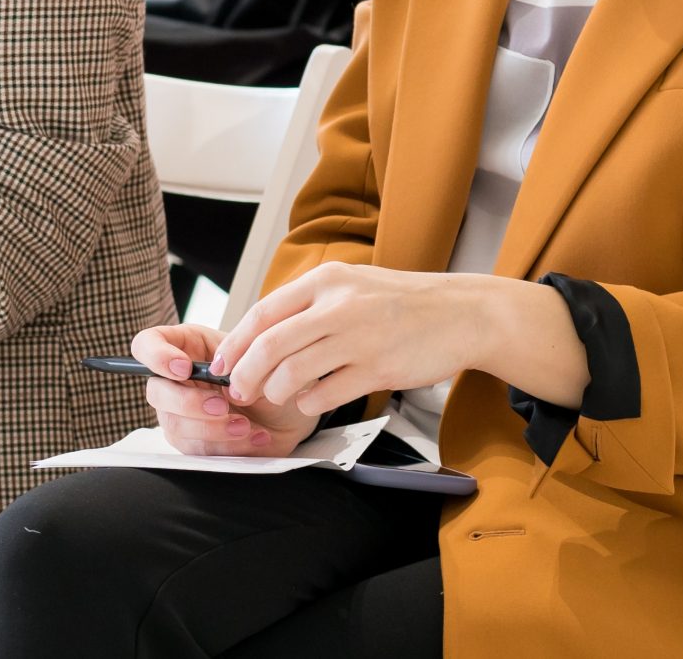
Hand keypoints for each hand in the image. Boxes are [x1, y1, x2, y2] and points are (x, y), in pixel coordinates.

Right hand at [130, 323, 316, 457]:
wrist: (292, 408)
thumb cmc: (273, 373)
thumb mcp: (259, 354)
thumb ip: (237, 358)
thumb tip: (217, 370)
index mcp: (186, 346)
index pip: (147, 345)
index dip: (156, 357)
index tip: (184, 369)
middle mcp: (177, 381)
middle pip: (155, 392)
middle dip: (188, 403)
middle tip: (222, 406)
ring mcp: (182, 414)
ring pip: (174, 426)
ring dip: (211, 429)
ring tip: (246, 425)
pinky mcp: (196, 442)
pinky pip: (198, 451)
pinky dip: (227, 447)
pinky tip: (255, 437)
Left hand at [211, 263, 497, 421]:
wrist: (461, 313)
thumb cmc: (402, 302)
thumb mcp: (352, 284)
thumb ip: (311, 303)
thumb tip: (263, 331)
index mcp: (326, 280)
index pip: (264, 312)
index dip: (236, 341)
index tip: (221, 362)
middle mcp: (338, 305)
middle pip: (270, 345)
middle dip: (246, 374)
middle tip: (238, 390)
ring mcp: (359, 338)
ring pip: (294, 372)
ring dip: (276, 391)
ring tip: (276, 396)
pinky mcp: (379, 369)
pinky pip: (327, 393)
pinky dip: (310, 402)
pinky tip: (309, 401)